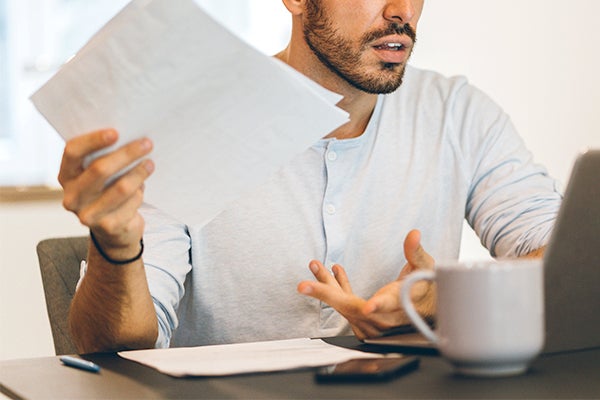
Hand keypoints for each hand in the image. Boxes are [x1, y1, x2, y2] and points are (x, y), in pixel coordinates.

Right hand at [59, 129, 153, 257]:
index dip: (93, 140)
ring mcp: (88, 215)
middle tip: (147, 143)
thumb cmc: (108, 191)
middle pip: (99, 169)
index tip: (116, 132)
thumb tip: (131, 136)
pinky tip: (141, 189)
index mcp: (66, 176)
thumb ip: (105, 157)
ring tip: (150, 164)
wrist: (114, 230)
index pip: (72, 152)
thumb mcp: (101, 175)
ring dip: (139, 173)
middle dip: (126, 154)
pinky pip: (131, 203)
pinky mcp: (108, 227)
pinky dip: (139, 193)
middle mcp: (72, 196)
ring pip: (120, 188)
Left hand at [297, 229, 435, 339]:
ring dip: (327, 285)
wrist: (427, 310)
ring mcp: (372, 322)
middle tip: (304, 286)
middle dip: (327, 294)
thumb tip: (414, 234)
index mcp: (402, 304)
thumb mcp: (425, 268)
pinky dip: (337, 288)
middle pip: (353, 307)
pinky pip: (347, 305)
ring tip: (315, 265)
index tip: (369, 306)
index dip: (379, 306)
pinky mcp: (365, 319)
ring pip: (345, 305)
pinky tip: (332, 271)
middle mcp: (384, 318)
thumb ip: (416, 252)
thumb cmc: (427, 288)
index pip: (389, 305)